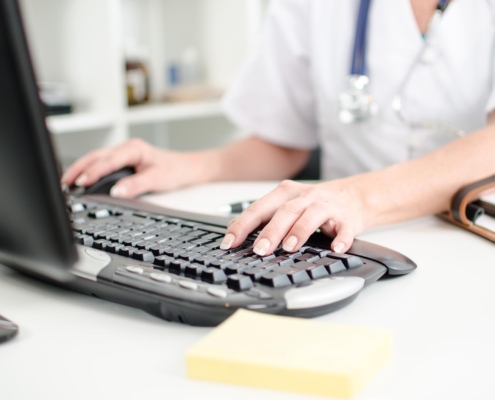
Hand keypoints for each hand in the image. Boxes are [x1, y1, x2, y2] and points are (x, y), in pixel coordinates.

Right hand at [61, 138, 208, 197]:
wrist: (187, 168)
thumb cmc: (175, 170)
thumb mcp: (157, 179)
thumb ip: (136, 186)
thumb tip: (116, 192)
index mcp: (134, 149)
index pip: (108, 160)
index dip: (94, 171)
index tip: (83, 182)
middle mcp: (127, 148)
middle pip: (96, 156)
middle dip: (79, 168)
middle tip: (65, 182)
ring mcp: (124, 153)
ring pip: (97, 158)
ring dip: (82, 168)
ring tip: (68, 181)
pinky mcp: (124, 160)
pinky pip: (102, 162)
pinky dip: (90, 169)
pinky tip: (83, 178)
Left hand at [220, 179, 368, 253]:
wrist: (354, 195)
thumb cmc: (314, 203)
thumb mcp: (287, 203)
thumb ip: (264, 215)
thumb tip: (233, 230)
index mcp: (285, 193)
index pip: (259, 208)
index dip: (243, 225)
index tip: (229, 242)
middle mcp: (305, 196)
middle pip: (285, 211)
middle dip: (271, 231)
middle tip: (259, 249)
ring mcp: (327, 206)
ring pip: (311, 216)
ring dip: (300, 231)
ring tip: (290, 247)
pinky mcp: (347, 219)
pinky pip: (344, 229)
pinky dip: (341, 238)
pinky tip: (336, 248)